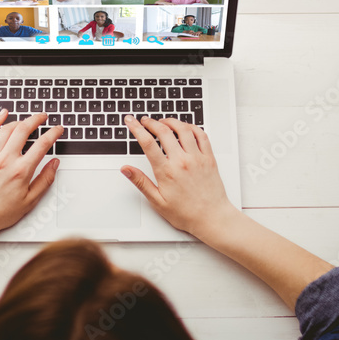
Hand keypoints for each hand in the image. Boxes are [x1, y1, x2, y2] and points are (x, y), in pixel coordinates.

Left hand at [0, 111, 62, 238]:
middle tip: (43, 117)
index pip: (42, 144)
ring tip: (27, 119)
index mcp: (21, 171)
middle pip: (24, 130)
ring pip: (7, 129)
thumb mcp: (29, 201)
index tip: (58, 129)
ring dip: (20, 120)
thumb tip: (54, 164)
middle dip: (37, 119)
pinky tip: (2, 114)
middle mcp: (6, 160)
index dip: (53, 133)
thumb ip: (45, 180)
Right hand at [121, 116, 237, 236]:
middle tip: (144, 121)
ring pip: (183, 129)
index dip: (136, 128)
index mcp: (167, 172)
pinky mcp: (209, 158)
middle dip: (151, 122)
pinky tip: (185, 127)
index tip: (130, 121)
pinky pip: (201, 135)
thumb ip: (141, 182)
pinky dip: (191, 127)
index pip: (147, 143)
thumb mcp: (157, 201)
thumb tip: (126, 170)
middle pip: (163, 131)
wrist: (212, 218)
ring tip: (162, 121)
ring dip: (170, 121)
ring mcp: (197, 158)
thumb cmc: (186, 213)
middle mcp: (182, 161)